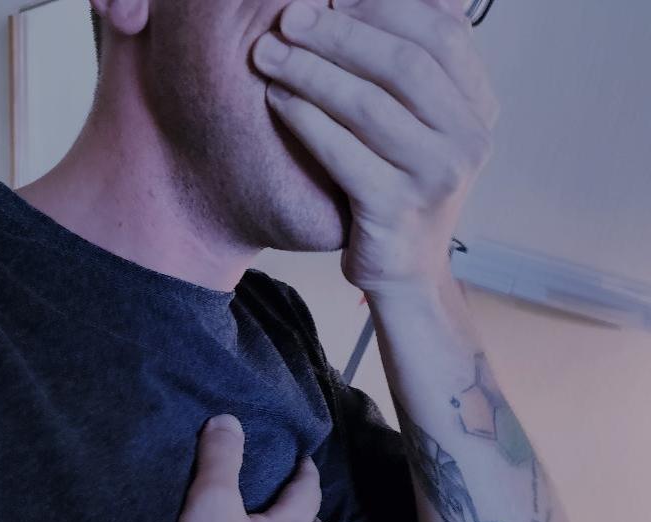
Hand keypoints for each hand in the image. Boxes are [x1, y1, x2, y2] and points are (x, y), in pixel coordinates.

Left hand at [251, 0, 499, 296]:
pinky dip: (305, 119)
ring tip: (268, 54)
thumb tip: (382, 0)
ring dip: (311, 72)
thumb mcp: (419, 124)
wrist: (404, 270)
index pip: (442, 34)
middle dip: (339, 34)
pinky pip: (342, 153)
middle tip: (289, 17)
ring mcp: (434, 178)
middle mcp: (467, 140)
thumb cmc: (399, 185)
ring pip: (369, 106)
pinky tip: (276, 99)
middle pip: (403, 65)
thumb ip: (412, 66)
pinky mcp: (393, 211)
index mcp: (477, 107)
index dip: (386, 7)